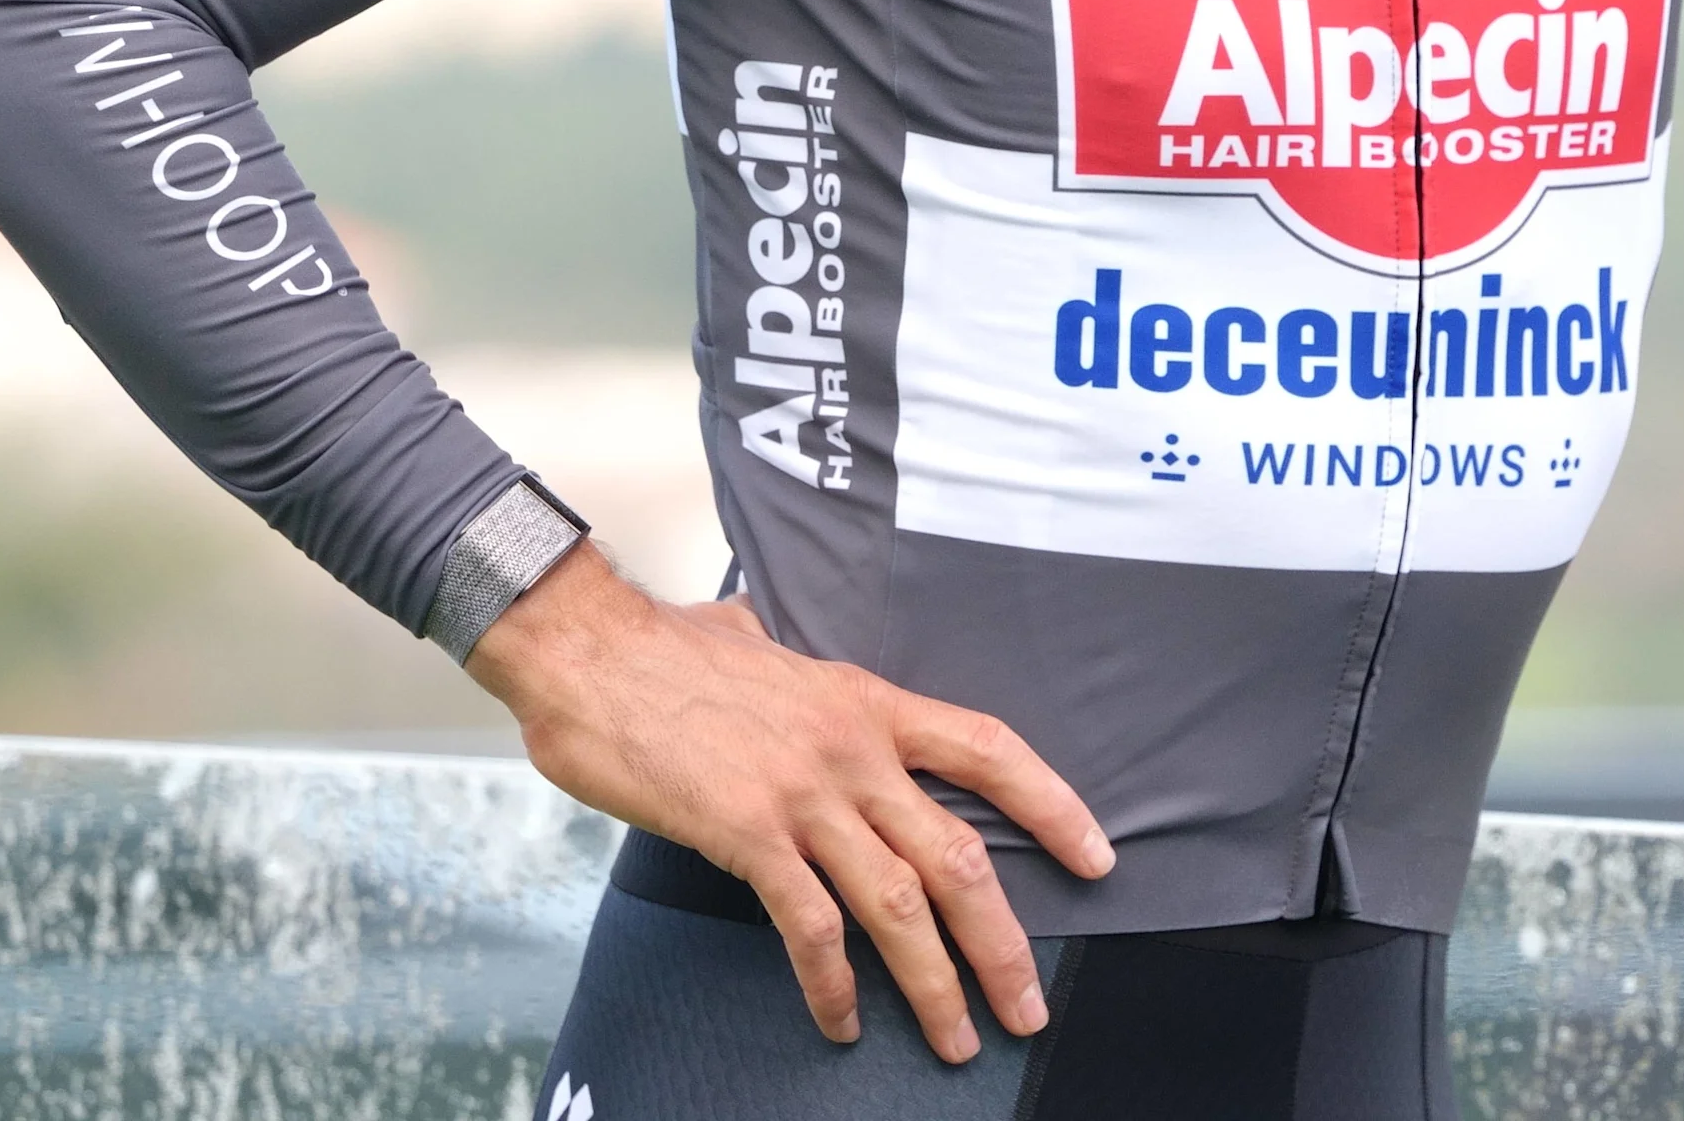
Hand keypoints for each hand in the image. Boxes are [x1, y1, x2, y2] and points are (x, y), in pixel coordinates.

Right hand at [467, 546, 1114, 1062]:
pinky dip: (833, 984)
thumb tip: (772, 645)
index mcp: (867, 700)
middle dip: (1002, 941)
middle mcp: (852, 749)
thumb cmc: (664, 650)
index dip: (1051, 806)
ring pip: (897, 904)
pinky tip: (843, 1023)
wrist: (587, 648)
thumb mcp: (764, 645)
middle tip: (1029, 1005)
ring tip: (958, 1038)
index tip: (1096, 858)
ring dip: (935, 983)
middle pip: (956, 854)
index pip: (989, 749)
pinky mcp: (746, 834)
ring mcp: (802, 793)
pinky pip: (809, 926)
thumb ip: (795, 667)